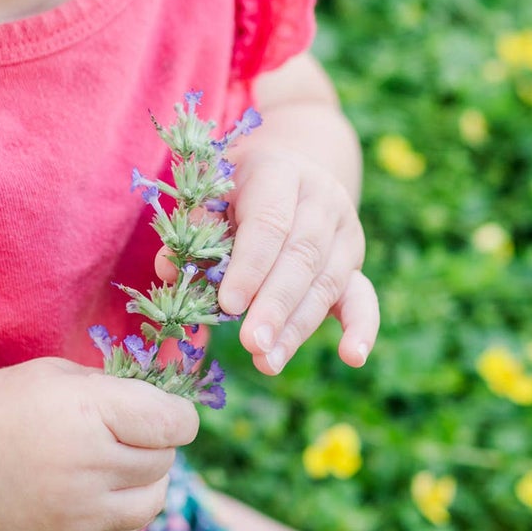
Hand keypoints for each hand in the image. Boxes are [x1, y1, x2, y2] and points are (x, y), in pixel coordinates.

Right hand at [0, 356, 199, 530]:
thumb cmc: (7, 405)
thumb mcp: (61, 375)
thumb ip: (118, 390)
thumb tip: (169, 406)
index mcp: (88, 413)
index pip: (173, 423)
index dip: (177, 413)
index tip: (165, 408)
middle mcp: (89, 469)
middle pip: (165, 459)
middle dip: (157, 441)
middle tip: (128, 430)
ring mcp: (82, 515)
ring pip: (155, 498)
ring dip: (149, 477)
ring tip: (120, 460)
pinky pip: (129, 527)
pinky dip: (127, 506)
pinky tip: (102, 486)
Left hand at [204, 144, 379, 375]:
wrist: (290, 169)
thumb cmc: (238, 186)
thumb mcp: (212, 190)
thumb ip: (193, 227)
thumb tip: (168, 270)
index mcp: (280, 172)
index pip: (270, 222)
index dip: (250, 265)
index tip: (228, 305)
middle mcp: (321, 199)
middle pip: (302, 256)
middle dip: (275, 304)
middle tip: (252, 343)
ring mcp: (345, 231)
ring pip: (326, 283)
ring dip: (297, 327)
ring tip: (267, 362)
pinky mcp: (355, 263)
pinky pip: (364, 296)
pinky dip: (362, 328)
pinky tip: (352, 357)